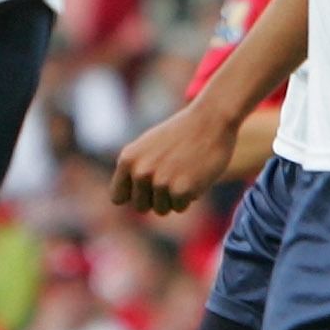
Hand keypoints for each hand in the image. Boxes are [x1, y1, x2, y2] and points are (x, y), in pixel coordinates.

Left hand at [109, 98, 241, 215]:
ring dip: (173, 197)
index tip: (148, 186)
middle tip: (172, 176)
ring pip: (161, 209)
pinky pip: (180, 208)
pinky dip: (189, 197)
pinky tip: (195, 176)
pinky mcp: (181, 190)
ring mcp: (160, 182)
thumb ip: (134, 169)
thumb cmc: (181, 133)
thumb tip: (122, 200)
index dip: (135, 195)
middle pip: (141, 207)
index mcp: (127, 160)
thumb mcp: (147, 146)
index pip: (118, 198)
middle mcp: (140, 172)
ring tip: (184, 172)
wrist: (211, 119)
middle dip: (155, 198)